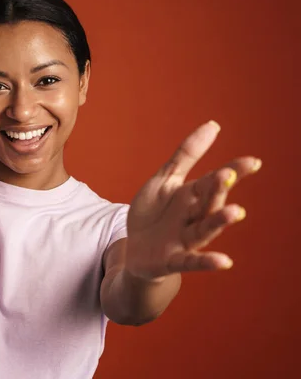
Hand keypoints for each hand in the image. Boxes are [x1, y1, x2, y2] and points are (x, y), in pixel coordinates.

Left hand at [125, 120, 260, 280]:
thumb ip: (187, 155)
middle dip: (218, 189)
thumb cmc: (154, 213)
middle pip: (208, 202)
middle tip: (228, 174)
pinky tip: (224, 261)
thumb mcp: (165, 180)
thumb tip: (213, 125)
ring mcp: (185, 240)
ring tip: (236, 212)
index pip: (213, 180)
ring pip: (205, 230)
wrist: (135, 249)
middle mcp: (194, 218)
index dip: (232, 171)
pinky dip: (206, 262)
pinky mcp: (172, 260)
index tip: (253, 161)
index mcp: (192, 196)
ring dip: (219, 221)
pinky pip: (191, 262)